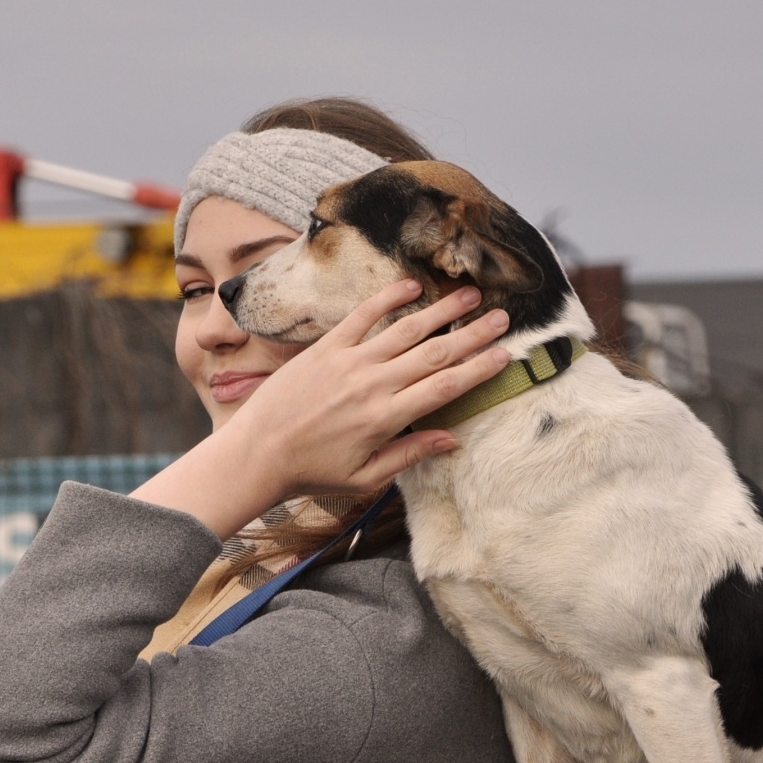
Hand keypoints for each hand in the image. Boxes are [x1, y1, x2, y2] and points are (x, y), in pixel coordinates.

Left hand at [228, 280, 509, 496]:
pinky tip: (412, 285)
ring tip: (470, 296)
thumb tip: (453, 439)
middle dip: (473, 335)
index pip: (444, 388)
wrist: (256, 452)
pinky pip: (362, 315)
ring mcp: (349, 361)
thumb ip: (409, 455)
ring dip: (442, 311)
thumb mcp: (364, 477)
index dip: (479, 369)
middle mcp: (373, 384)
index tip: (505, 355)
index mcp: (385, 418)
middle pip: (435, 354)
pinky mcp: (326, 347)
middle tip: (503, 319)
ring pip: (406, 329)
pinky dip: (388, 298)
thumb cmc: (310, 471)